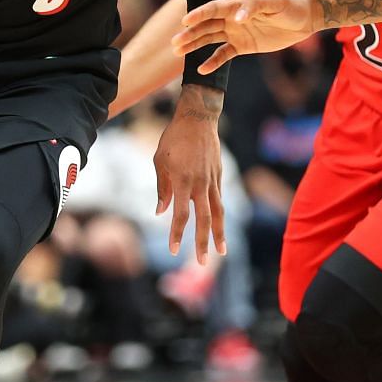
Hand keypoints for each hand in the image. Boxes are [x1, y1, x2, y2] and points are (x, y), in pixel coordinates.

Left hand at [152, 87, 226, 262]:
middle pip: (203, 220)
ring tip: (222, 251)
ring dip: (219, 234)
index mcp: (182, 181)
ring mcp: (212, 181)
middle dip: (202, 243)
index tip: (173, 250)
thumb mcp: (160, 161)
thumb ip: (162, 188)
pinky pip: (219, 199)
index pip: (180, 215)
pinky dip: (219, 215)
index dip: (177, 234)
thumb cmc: (173, 138)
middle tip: (202, 263)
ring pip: (218, 212)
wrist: (198, 118)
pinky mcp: (219, 176)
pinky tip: (219, 227)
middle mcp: (200, 184)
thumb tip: (161, 211)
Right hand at [172, 0, 317, 73]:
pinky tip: (201, 70)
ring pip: (210, 39)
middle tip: (175, 43)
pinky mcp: (242, 46)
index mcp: (237, 5)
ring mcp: (236, 32)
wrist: (304, 17)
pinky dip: (213, 62)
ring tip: (178, 52)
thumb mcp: (274, 2)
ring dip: (194, 45)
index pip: (214, 9)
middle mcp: (232, 18)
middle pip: (206, 26)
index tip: (185, 22)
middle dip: (190, 33)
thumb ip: (254, 6)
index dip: (199, 14)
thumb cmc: (289, 5)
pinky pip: (224, 54)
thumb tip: (238, 17)